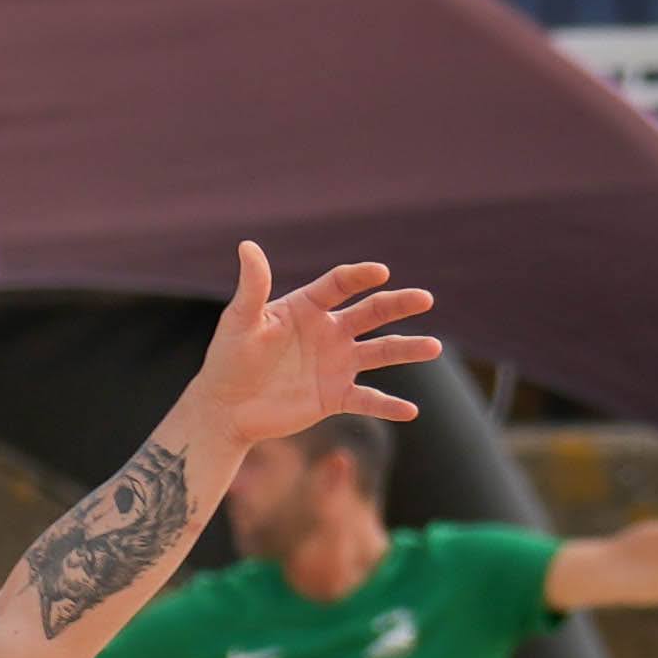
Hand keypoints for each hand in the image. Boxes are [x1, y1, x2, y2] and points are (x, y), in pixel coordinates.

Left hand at [185, 241, 442, 450]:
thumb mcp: (240, 322)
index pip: (340, 285)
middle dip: (399, 305)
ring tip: (432, 347)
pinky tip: (410, 412)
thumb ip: (252, 287)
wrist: (225, 408)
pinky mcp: (335, 396)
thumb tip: (246, 246)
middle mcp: (329, 332)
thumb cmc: (228, 360)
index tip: (380, 272)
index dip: (360, 276)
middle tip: (424, 298)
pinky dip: (388, 407)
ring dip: (408, 349)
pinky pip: (368, 400)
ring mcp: (336, 364)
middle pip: (372, 312)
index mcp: (307, 308)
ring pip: (381, 353)